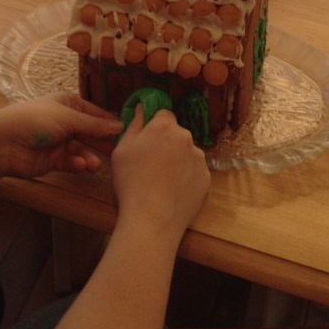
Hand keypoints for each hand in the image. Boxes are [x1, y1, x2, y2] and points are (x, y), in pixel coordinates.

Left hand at [0, 92, 123, 178]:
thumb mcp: (68, 118)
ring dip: (89, 157)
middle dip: (102, 143)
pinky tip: (80, 166)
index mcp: (69, 103)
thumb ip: (95, 125)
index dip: (110, 123)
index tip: (129, 132)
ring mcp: (59, 141)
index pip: (95, 113)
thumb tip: (121, 126)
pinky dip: (76, 164)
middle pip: (90, 133)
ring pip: (82, 150)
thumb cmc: (36, 120)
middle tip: (119, 153)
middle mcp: (65, 121)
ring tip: (96, 165)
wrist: (4, 143)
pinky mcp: (53, 160)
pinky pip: (70, 162)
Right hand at [111, 107, 209, 241]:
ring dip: (177, 160)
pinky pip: (194, 171)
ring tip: (162, 182)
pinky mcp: (207, 178)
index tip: (146, 142)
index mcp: (164, 127)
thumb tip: (143, 107)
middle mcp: (186, 137)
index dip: (154, 127)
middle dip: (166, 143)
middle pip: (176, 134)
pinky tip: (172, 192)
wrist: (152, 221)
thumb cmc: (131, 183)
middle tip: (151, 164)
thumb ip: (134, 124)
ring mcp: (199, 158)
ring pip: (186, 153)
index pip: (163, 115)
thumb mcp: (122, 150)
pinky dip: (186, 177)